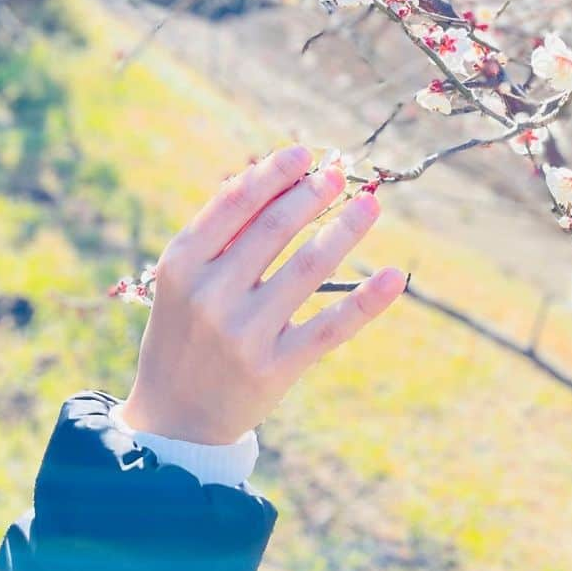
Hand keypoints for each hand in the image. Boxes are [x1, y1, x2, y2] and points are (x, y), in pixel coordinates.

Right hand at [120, 143, 405, 444]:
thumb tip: (266, 174)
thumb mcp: (183, 277)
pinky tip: (395, 276)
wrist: (176, 418)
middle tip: (339, 173)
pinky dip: (367, 301)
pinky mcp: (277, 369)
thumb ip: (219, 231)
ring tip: (370, 206)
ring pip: (308, 268)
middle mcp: (211, 295)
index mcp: (181, 263)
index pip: (234, 203)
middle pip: (273, 229)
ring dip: (345, 230)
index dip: (273, 174)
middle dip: (311, 194)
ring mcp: (245, 334)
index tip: (303, 152)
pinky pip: (331, 327)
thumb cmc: (184, 328)